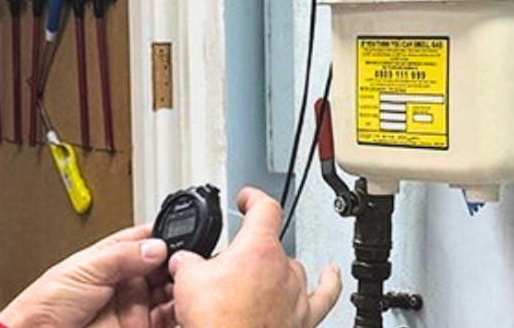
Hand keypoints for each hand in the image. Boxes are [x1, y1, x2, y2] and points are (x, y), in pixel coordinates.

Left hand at [0, 225, 174, 327]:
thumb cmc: (44, 306)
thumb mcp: (84, 270)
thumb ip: (122, 255)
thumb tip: (156, 245)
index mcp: (108, 258)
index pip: (144, 240)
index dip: (165, 235)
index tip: (185, 234)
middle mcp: (123, 281)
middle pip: (162, 265)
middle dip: (178, 261)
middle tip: (191, 260)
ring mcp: (131, 305)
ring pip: (169, 291)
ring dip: (181, 285)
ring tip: (190, 281)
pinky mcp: (138, 327)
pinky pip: (167, 317)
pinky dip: (179, 309)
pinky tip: (184, 302)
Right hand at [168, 188, 341, 327]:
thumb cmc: (218, 323)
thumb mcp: (188, 282)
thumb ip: (188, 263)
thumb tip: (183, 262)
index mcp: (258, 249)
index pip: (263, 208)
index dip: (253, 198)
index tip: (247, 199)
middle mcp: (283, 268)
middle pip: (271, 246)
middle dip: (249, 255)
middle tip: (226, 268)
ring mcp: (296, 293)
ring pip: (291, 271)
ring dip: (274, 273)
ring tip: (252, 286)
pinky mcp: (304, 319)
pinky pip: (324, 295)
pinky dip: (329, 283)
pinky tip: (330, 275)